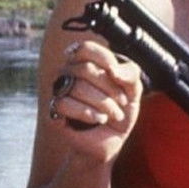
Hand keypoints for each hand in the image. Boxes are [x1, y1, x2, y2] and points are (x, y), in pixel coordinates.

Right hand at [46, 38, 144, 163]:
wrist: (111, 139)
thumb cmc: (120, 109)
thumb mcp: (133, 90)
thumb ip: (130, 73)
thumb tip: (113, 70)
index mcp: (85, 62)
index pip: (85, 48)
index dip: (104, 59)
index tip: (116, 74)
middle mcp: (68, 73)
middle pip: (85, 69)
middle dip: (110, 88)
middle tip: (122, 102)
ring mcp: (59, 92)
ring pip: (77, 88)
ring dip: (103, 104)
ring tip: (114, 114)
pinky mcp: (54, 111)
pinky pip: (64, 105)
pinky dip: (87, 113)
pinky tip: (99, 119)